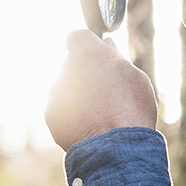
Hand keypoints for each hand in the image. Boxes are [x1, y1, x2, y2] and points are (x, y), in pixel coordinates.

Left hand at [45, 30, 158, 150]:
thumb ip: (116, 59)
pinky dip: (71, 114)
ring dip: (78, 95)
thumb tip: (108, 48)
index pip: (77, 36)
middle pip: (72, 64)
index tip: (97, 56)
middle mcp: (66, 68)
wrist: (116, 149)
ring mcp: (55, 92)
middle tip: (105, 91)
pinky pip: (61, 108)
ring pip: (66, 87)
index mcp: (88, 53)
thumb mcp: (135, 77)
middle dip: (85, 73)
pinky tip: (89, 126)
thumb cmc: (132, 110)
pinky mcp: (50, 114)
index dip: (88, 45)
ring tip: (100, 114)